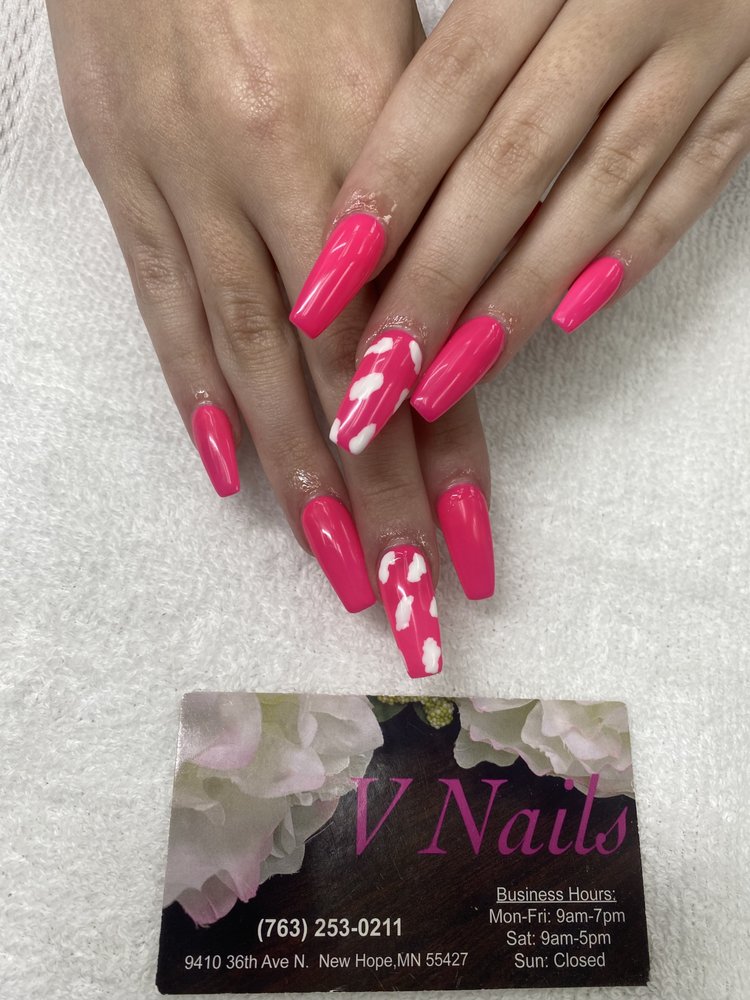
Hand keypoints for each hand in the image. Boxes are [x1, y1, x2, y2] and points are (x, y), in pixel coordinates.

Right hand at [46, 0, 495, 676]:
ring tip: (333, 567)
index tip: (467, 549)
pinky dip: (198, 400)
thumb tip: (441, 321)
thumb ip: (421, 190)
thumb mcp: (396, 50)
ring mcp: (190, 182)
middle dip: (376, 500)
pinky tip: (233, 475)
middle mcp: (278, 176)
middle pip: (338, 373)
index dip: (448, 451)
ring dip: (295, 477)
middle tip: (403, 602)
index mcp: (368, 136)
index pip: (417, 335)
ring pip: (252, 359)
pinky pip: (161, 306)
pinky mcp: (125, 180)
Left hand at [292, 0, 749, 438]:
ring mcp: (708, 45)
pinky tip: (567, 319)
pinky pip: (695, 184)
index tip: (323, 285)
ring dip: (520, 297)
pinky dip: (633, 255)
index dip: (384, 191)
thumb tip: (367, 143)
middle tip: (377, 376)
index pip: (449, 86)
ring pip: (602, 193)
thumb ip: (464, 29)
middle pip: (513, 163)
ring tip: (449, 379)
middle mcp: (630, 0)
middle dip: (438, 280)